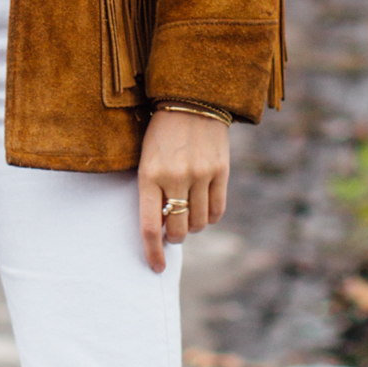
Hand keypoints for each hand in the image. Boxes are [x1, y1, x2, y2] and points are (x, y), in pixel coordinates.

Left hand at [137, 108, 229, 273]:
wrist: (191, 100)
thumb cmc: (161, 133)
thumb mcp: (147, 159)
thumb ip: (152, 191)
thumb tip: (161, 228)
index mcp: (149, 175)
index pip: (150, 226)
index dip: (152, 251)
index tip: (156, 266)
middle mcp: (174, 178)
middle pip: (177, 229)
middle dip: (174, 237)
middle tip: (173, 231)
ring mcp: (200, 175)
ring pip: (198, 223)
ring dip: (192, 226)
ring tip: (187, 214)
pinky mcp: (220, 172)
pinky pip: (217, 211)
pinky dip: (209, 217)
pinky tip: (203, 210)